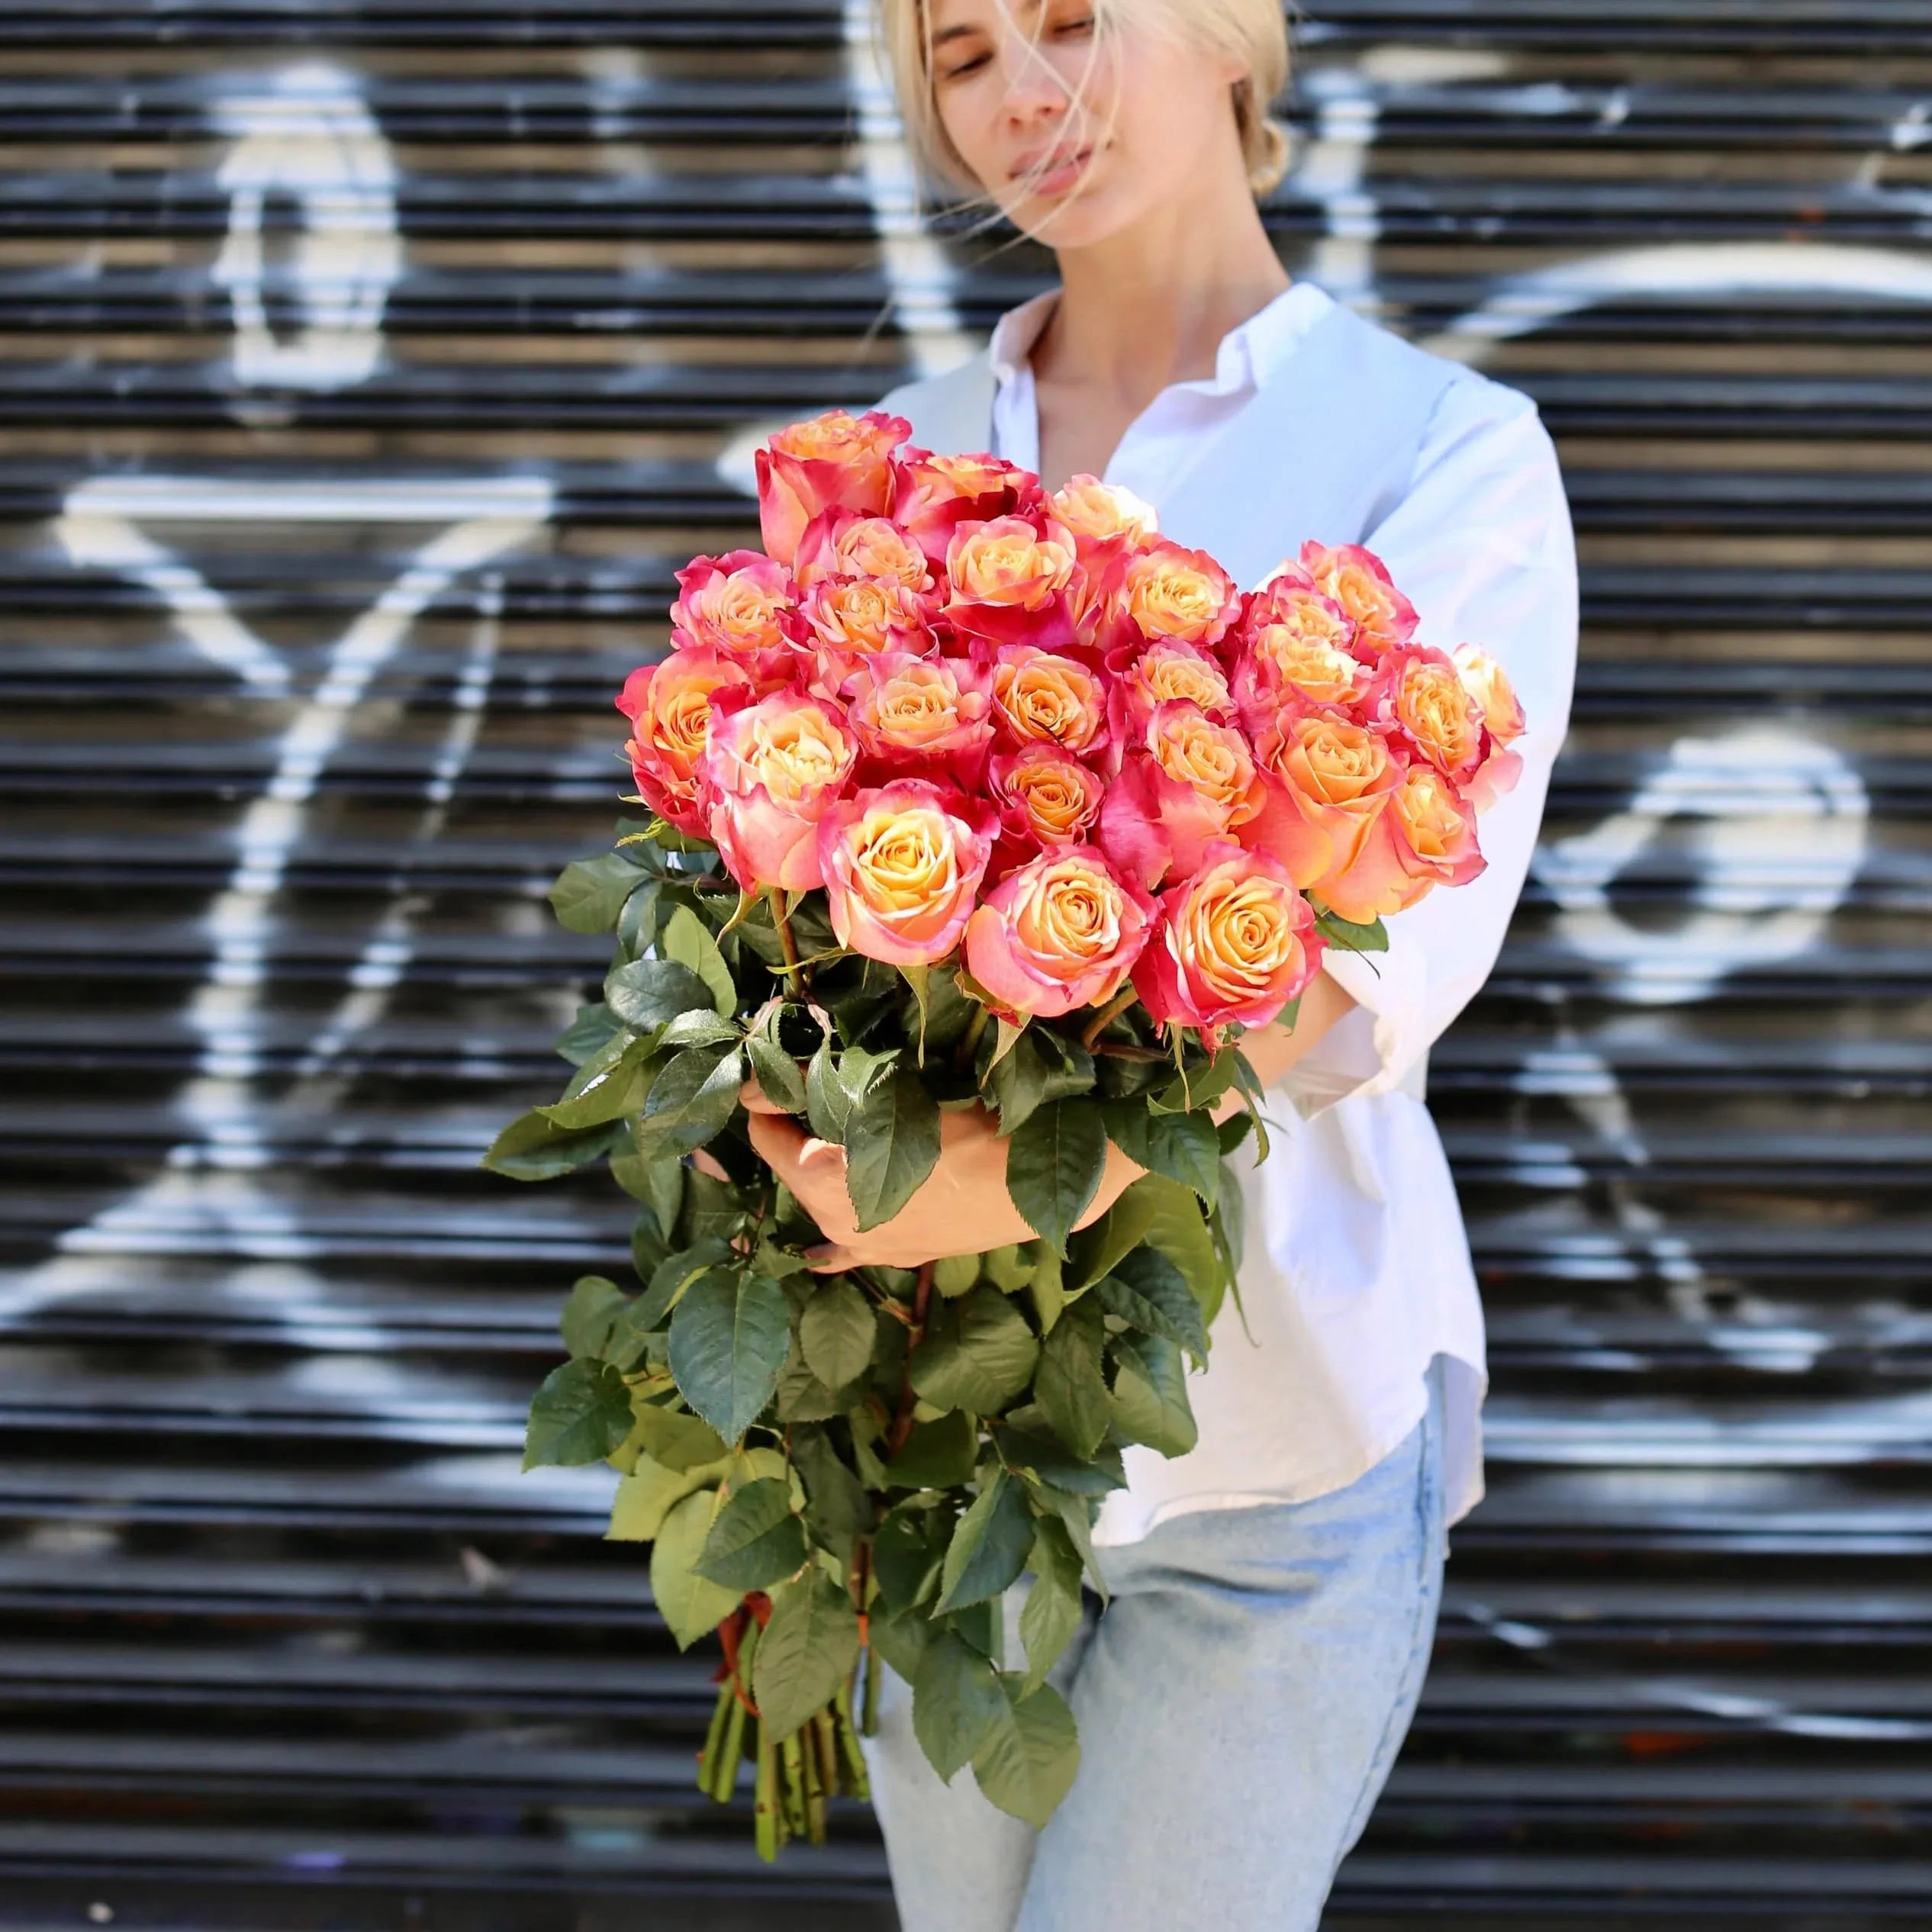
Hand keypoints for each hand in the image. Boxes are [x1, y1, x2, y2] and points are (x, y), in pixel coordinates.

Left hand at [740, 1081, 1143, 1271]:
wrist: (1036, 1181)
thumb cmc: (966, 1122)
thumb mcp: (893, 1088)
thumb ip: (825, 1076)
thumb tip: (772, 1060)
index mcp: (821, 1179)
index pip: (762, 1130)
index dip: (767, 1093)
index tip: (779, 1065)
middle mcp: (831, 1221)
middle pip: (787, 1164)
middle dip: (792, 1125)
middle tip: (810, 1085)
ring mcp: (863, 1246)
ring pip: (814, 1201)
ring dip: (815, 1163)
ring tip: (834, 1127)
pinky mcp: (895, 1255)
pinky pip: (844, 1249)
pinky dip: (832, 1228)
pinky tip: (827, 1225)